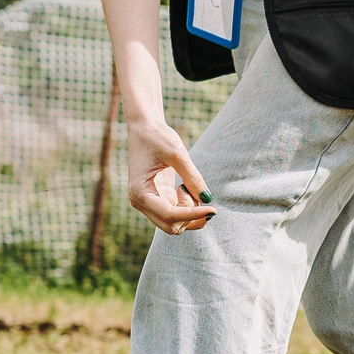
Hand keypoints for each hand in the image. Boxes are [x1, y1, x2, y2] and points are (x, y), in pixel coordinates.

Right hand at [124, 115, 212, 233]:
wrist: (145, 127)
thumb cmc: (157, 137)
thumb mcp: (177, 154)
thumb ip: (192, 177)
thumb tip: (208, 199)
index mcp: (139, 192)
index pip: (170, 215)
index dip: (193, 215)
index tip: (213, 209)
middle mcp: (140, 202)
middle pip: (171, 226)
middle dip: (190, 216)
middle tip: (196, 191)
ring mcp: (148, 202)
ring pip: (174, 223)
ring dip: (189, 211)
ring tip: (188, 185)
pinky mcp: (157, 199)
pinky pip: (176, 214)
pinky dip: (188, 207)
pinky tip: (187, 187)